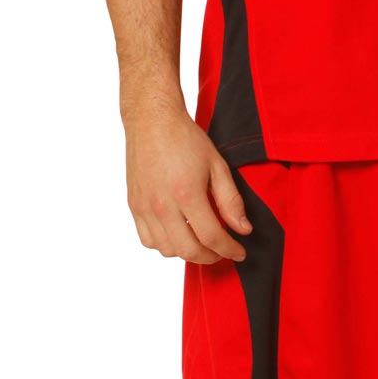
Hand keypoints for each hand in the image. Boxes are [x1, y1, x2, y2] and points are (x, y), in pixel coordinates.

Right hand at [125, 102, 253, 262]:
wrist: (151, 121)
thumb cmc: (185, 138)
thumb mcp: (217, 165)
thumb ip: (231, 200)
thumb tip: (243, 229)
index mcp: (186, 193)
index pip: (211, 236)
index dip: (229, 249)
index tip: (240, 252)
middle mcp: (162, 204)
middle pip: (188, 250)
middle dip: (210, 257)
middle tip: (223, 252)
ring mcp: (144, 207)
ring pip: (166, 250)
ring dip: (187, 252)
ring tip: (201, 242)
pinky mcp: (134, 205)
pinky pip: (148, 240)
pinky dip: (165, 245)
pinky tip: (178, 234)